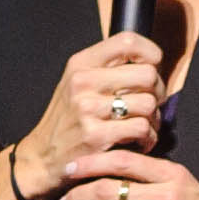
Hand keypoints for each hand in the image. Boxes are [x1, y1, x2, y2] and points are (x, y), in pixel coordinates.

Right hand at [11, 30, 166, 199]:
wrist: (40, 158)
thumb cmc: (68, 119)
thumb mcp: (78, 83)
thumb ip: (108, 69)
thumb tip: (153, 63)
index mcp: (80, 64)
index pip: (127, 41)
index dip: (151, 53)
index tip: (153, 69)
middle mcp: (82, 82)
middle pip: (147, 74)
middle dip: (158, 91)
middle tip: (151, 104)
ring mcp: (88, 109)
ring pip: (149, 104)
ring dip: (154, 119)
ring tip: (143, 126)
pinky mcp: (96, 136)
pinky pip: (142, 129)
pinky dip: (148, 139)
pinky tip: (138, 142)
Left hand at [51, 148, 198, 199]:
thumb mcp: (185, 185)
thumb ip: (153, 177)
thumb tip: (110, 171)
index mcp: (173, 175)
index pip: (123, 162)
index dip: (91, 163)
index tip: (70, 169)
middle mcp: (167, 198)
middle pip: (109, 190)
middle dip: (77, 195)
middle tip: (61, 199)